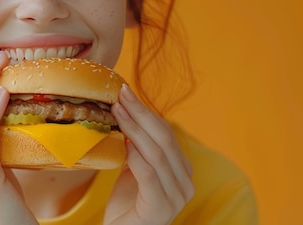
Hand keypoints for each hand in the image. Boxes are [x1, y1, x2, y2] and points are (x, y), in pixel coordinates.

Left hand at [105, 85, 193, 224]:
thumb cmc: (127, 204)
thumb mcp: (134, 169)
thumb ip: (137, 147)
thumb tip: (125, 110)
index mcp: (182, 170)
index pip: (166, 133)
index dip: (146, 111)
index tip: (125, 93)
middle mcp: (185, 183)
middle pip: (164, 139)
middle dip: (141, 113)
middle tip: (121, 95)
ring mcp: (176, 197)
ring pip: (157, 153)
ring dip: (135, 128)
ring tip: (117, 112)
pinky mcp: (160, 208)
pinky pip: (150, 175)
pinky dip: (136, 156)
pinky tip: (124, 141)